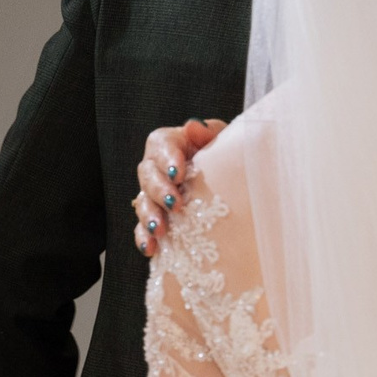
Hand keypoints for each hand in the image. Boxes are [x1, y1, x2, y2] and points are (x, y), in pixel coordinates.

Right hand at [131, 119, 226, 256]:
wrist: (234, 180)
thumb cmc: (227, 155)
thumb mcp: (223, 139)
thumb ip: (209, 132)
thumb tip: (193, 126)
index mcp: (172, 143)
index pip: (161, 145)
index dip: (167, 159)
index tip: (179, 174)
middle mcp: (158, 167)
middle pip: (148, 174)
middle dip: (159, 190)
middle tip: (175, 204)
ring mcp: (155, 193)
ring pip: (143, 201)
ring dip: (149, 216)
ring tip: (161, 230)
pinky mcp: (157, 215)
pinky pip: (143, 227)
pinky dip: (145, 237)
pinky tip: (150, 249)